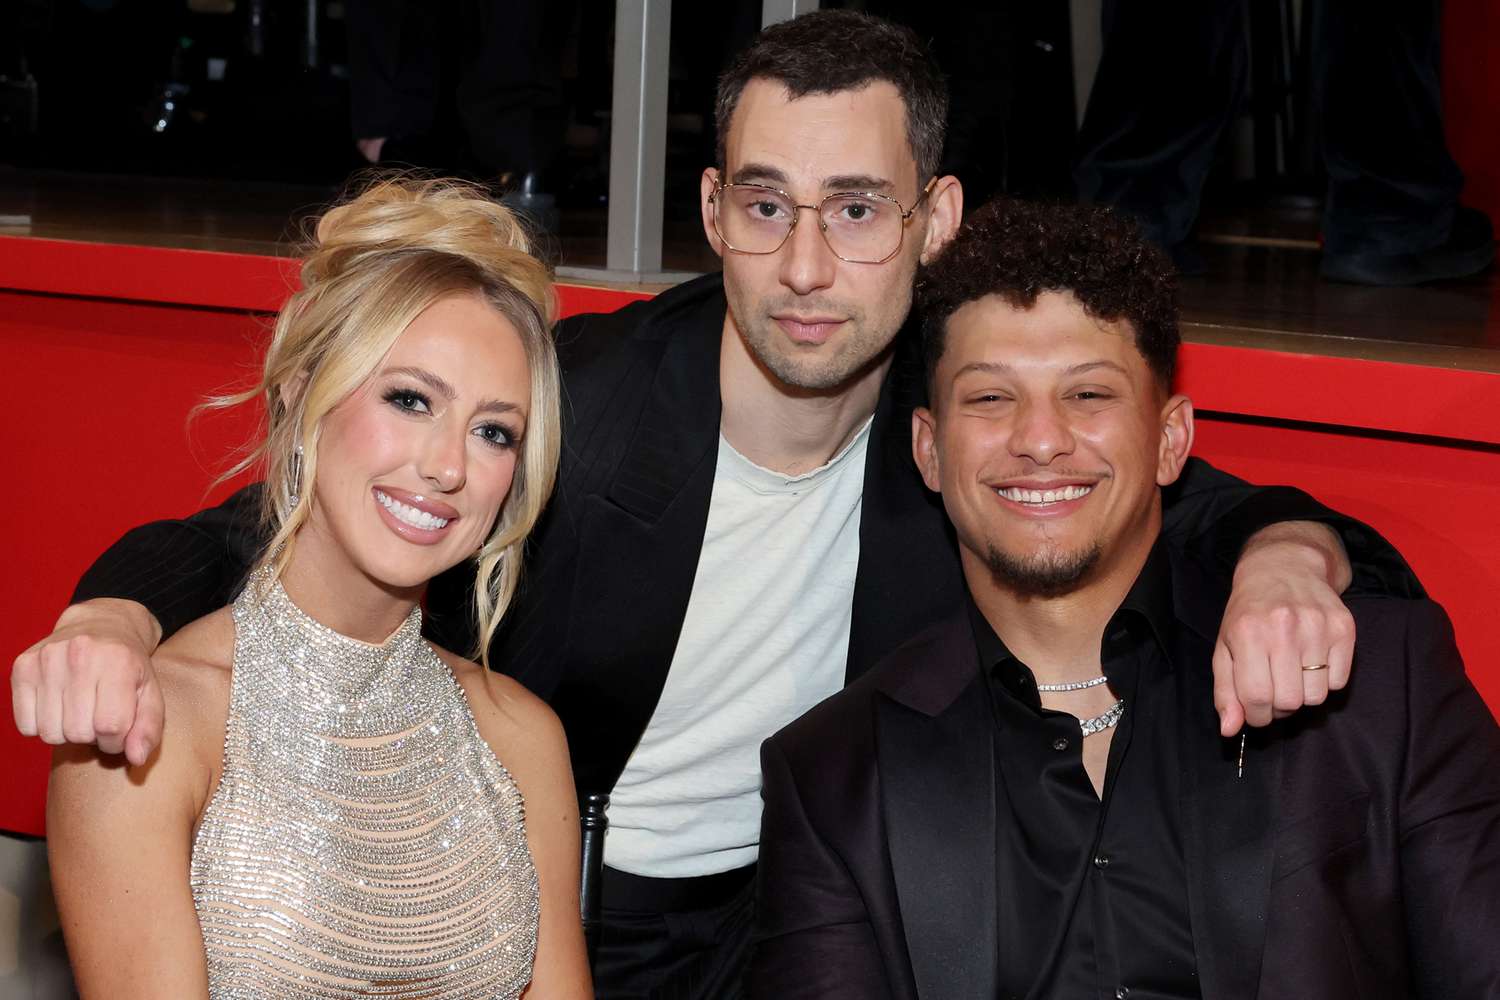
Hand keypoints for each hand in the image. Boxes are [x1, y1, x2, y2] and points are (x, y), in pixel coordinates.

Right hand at [11, 598, 164, 764]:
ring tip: (80, 711)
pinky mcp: (22, 667)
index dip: (116, 739)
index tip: (119, 730)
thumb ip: (149, 728)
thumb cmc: (129, 668)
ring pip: (50, 733)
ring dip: (67, 732)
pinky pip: (26, 725)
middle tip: (98, 717)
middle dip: (93, 735)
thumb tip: (136, 758)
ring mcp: (47, 659)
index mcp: (119, 661)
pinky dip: (42, 726)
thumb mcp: (150, 693)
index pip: (111, 726)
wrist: (101, 625)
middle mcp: (80, 655)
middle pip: (79, 732)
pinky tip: (58, 707)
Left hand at [1212, 523, 1355, 735]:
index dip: (1256, 715)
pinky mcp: (1344, 627)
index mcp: (1248, 634)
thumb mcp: (1225, 647)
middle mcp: (1284, 628)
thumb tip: (1230, 730)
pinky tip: (1312, 660)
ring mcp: (1317, 627)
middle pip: (1290, 701)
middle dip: (1279, 706)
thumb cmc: (1248, 613)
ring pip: (1317, 696)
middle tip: (1274, 690)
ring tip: (1292, 674)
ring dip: (1303, 695)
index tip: (1255, 711)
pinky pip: (1339, 681)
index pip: (1256, 697)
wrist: (1283, 567)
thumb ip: (1225, 691)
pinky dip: (1325, 681)